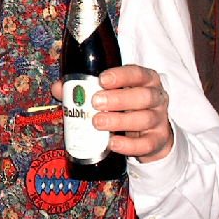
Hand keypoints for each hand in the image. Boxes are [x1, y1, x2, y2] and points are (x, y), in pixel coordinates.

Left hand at [51, 64, 171, 162]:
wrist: (150, 135)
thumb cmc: (125, 108)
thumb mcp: (110, 94)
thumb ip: (84, 89)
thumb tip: (59, 88)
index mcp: (145, 81)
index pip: (138, 73)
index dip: (121, 75)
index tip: (102, 79)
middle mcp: (156, 98)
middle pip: (143, 96)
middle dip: (118, 99)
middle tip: (95, 102)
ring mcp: (159, 120)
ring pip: (145, 119)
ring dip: (120, 121)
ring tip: (97, 122)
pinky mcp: (157, 141)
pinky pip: (146, 144)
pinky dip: (129, 145)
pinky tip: (112, 143)